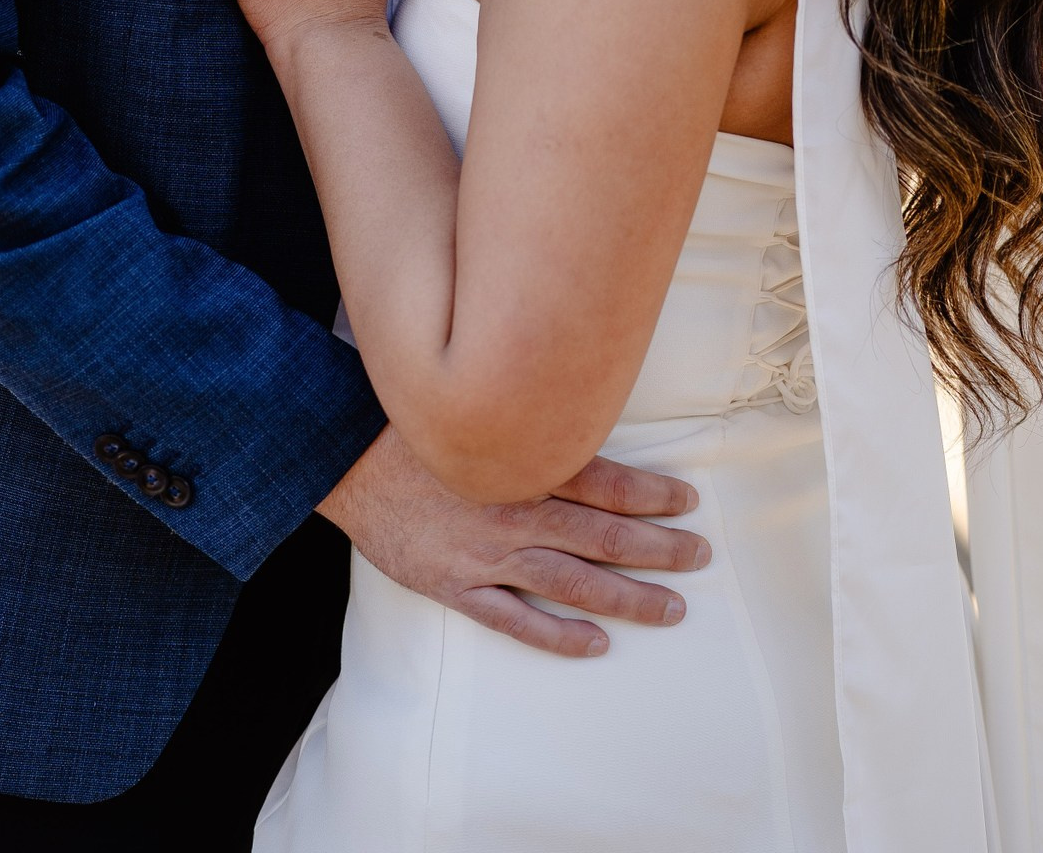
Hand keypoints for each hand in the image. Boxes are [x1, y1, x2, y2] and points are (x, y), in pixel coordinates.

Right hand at [319, 426, 710, 657]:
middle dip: (658, 548)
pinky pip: (515, 621)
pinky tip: (595, 644)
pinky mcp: (456, 586)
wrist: (343, 454)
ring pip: (572, 582)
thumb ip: (527, 414)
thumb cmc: (413, 423)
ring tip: (670, 609)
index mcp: (522, 462)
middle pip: (602, 534)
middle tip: (699, 558)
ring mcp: (487, 553)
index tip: (688, 502)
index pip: (605, 481)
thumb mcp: (477, 405)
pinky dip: (557, 635)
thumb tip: (576, 399)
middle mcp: (515, 509)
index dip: (651, 494)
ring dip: (626, 597)